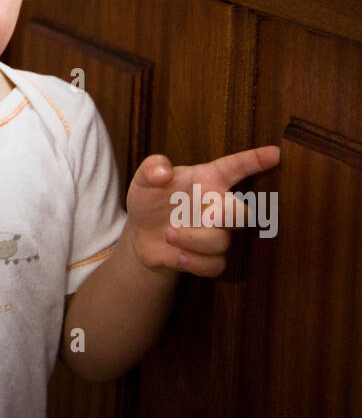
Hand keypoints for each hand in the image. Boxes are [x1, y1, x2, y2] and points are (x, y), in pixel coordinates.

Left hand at [124, 144, 280, 275]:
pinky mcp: (209, 258)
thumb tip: (163, 170)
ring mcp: (215, 233)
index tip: (276, 153)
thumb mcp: (144, 180)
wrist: (141, 235)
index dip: (256, 160)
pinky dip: (196, 262)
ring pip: (222, 241)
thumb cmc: (150, 200)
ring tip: (169, 233)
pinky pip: (216, 264)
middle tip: (212, 214)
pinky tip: (177, 255)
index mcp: (207, 180)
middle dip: (232, 214)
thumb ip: (151, 168)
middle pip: (242, 212)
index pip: (236, 167)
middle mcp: (217, 206)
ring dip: (195, 239)